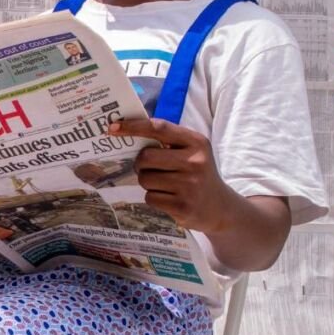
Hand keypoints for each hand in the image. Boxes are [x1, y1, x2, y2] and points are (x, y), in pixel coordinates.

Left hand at [108, 118, 237, 233]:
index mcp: (196, 142)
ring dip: (148, 182)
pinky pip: (150, 197)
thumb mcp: (192, 151)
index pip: (158, 128)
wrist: (221, 208)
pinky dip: (154, 197)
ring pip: (145, 179)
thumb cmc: (197, 173)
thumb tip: (126, 130)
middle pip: (145, 157)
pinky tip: (169, 198)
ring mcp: (189, 186)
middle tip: (150, 168)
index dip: (133, 126)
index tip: (112, 127)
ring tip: (165, 185)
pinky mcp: (182, 207)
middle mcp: (194, 162)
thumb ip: (166, 140)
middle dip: (141, 164)